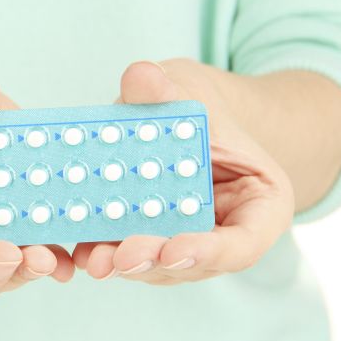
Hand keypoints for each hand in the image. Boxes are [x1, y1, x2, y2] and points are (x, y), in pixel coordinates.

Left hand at [73, 59, 293, 283]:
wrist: (186, 118)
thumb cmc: (202, 108)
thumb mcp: (192, 91)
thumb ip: (169, 90)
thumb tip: (140, 76)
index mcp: (259, 204)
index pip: (243, 242)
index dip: (209, 251)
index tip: (173, 250)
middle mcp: (225, 232)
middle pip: (193, 261)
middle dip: (154, 260)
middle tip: (121, 257)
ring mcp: (186, 240)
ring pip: (157, 264)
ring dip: (124, 263)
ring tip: (95, 259)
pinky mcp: (151, 238)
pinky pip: (130, 249)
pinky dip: (107, 250)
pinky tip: (81, 248)